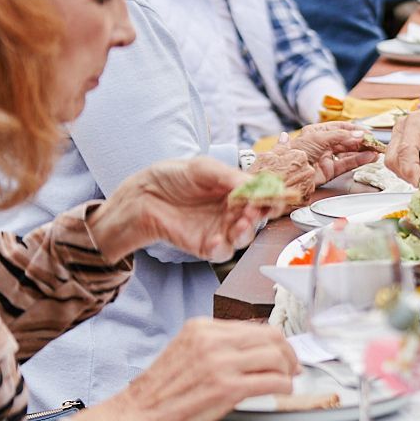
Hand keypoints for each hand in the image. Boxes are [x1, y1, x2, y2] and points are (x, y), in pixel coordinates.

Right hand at [73, 320, 297, 420]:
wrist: (136, 416)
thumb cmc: (158, 393)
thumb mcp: (185, 352)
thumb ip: (214, 346)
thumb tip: (249, 350)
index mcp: (201, 328)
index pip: (253, 326)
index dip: (274, 341)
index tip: (282, 353)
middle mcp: (211, 340)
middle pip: (270, 336)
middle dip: (288, 353)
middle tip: (293, 368)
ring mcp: (220, 363)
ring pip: (275, 356)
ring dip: (288, 370)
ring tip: (287, 381)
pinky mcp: (227, 388)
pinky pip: (272, 381)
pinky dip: (284, 386)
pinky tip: (282, 392)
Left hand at [90, 157, 281, 263]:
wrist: (145, 195)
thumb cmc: (173, 177)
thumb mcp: (203, 168)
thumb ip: (229, 176)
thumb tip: (253, 186)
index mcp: (236, 192)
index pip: (262, 197)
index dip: (271, 198)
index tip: (274, 196)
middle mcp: (232, 212)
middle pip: (258, 219)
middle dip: (259, 215)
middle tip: (254, 209)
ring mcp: (221, 230)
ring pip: (244, 238)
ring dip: (246, 232)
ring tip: (240, 224)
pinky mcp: (206, 246)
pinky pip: (222, 252)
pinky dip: (223, 248)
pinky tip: (217, 239)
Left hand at [281, 124, 379, 185]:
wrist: (287, 173)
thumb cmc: (298, 151)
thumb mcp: (320, 138)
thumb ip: (341, 137)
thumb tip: (360, 135)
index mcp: (317, 132)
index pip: (340, 128)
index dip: (354, 129)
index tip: (367, 132)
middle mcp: (322, 144)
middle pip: (346, 141)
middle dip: (361, 142)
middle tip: (375, 143)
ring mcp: (326, 158)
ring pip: (348, 153)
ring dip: (362, 152)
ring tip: (376, 151)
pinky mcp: (329, 171)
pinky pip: (347, 165)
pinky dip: (359, 161)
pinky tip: (369, 158)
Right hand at [385, 89, 419, 185]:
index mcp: (417, 122)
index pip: (405, 151)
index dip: (410, 171)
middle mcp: (403, 126)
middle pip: (393, 159)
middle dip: (408, 174)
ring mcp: (401, 133)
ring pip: (393, 161)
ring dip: (408, 173)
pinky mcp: (402, 140)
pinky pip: (399, 160)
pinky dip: (410, 169)